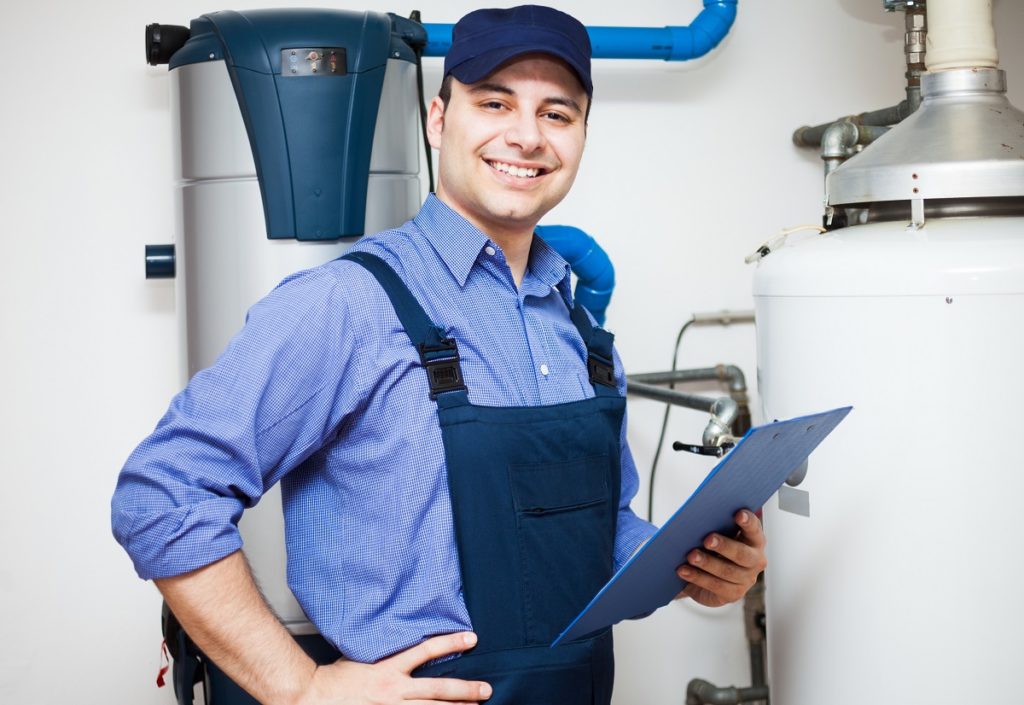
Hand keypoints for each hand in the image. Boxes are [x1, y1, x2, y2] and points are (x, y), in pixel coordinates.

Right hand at [296, 632, 490, 704]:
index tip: (472, 637)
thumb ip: (388, 653)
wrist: (314, 698)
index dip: (450, 642)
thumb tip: (406, 641)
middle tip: (486, 690)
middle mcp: (394, 690)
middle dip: (465, 690)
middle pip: (438, 689)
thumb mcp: (364, 656)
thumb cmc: (337, 678)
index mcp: (389, 668)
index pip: (426, 651)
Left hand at [675, 509, 766, 606]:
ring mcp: (746, 579)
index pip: (754, 529)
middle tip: (707, 540)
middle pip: (742, 554)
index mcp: (754, 540)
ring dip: (707, 563)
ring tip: (691, 556)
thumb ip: (714, 527)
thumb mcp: (716, 535)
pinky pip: (716, 586)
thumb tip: (699, 520)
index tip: (738, 514)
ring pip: (727, 571)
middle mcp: (755, 560)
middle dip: (724, 546)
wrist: (703, 576)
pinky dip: (698, 577)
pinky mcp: (734, 594)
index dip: (748, 521)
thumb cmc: (712, 548)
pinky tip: (683, 571)